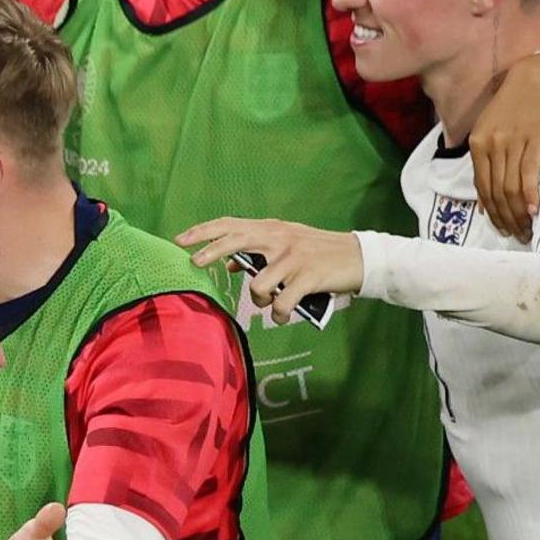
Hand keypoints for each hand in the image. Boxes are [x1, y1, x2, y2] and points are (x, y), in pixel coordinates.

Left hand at [176, 215, 361, 324]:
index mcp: (272, 229)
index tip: (180, 240)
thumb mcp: (286, 244)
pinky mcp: (307, 276)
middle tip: (194, 263)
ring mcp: (293, 257)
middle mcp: (279, 238)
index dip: (204, 231)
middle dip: (210, 251)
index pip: (231, 224)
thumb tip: (229, 264)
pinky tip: (283, 315)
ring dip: (261, 302)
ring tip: (271, 304)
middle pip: (235, 240)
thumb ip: (258, 251)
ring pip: (258, 285)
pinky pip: (281, 304)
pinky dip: (279, 315)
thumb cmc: (318, 253)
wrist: (359, 257)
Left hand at [465, 53, 539, 240]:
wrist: (536, 78)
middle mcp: (491, 144)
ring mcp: (512, 142)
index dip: (492, 213)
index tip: (502, 229)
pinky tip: (535, 210)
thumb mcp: (491, 131)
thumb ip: (486, 164)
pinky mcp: (534, 140)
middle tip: (518, 235)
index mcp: (477, 144)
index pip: (482, 188)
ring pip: (511, 187)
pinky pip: (529, 174)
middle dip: (506, 218)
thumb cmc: (514, 108)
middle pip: (496, 192)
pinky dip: (530, 195)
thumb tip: (483, 204)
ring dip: (519, 213)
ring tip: (528, 228)